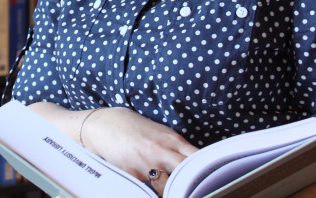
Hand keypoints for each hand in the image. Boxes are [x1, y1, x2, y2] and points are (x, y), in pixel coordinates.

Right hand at [81, 107, 197, 195]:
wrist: (104, 124)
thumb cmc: (134, 128)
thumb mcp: (161, 133)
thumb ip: (177, 148)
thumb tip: (196, 163)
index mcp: (173, 140)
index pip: (199, 159)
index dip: (206, 171)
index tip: (210, 179)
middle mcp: (162, 152)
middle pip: (187, 174)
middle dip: (192, 185)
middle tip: (194, 190)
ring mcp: (147, 164)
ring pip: (170, 187)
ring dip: (172, 190)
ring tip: (175, 191)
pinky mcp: (133, 174)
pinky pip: (149, 191)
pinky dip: (154, 192)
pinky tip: (155, 190)